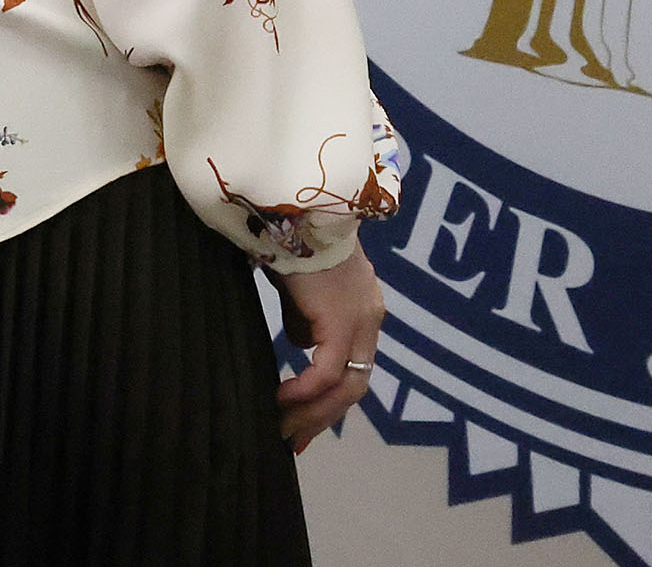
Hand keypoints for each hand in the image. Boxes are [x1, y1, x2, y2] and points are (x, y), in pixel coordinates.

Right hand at [274, 248, 386, 452]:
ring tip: (282, 427)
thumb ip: (308, 321)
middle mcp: (371, 317)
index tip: (304, 424)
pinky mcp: (342, 320)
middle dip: (323, 417)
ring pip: (346, 385)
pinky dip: (304, 391)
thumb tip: (301, 347)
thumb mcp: (305, 292)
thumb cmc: (296, 243)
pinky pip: (327, 372)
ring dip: (312, 412)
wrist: (300, 212)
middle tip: (294, 440)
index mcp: (365, 309)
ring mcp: (361, 319)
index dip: (332, 401)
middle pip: (356, 385)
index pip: (356, 367)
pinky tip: (280, 399)